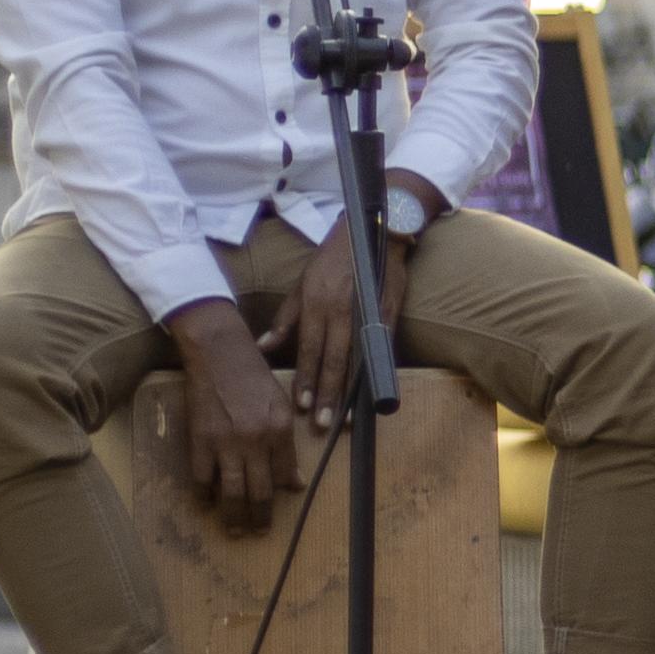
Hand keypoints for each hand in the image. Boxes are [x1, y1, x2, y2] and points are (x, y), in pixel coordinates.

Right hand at [167, 299, 308, 532]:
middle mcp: (255, 441)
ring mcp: (226, 443)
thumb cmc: (253, 376)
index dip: (280, 494)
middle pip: (259, 491)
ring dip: (234, 516)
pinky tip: (207, 504)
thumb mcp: (280, 405)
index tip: (277, 507)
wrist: (219, 354)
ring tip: (235, 531)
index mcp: (279, 431)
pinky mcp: (200, 441)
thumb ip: (286, 444)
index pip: (283, 475)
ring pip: (232, 491)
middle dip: (259, 517)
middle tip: (258, 532)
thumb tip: (295, 482)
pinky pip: (202, 478)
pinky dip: (204, 495)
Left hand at [266, 217, 410, 441]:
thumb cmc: (333, 258)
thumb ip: (286, 318)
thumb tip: (264, 346)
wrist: (374, 230)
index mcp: (316, 303)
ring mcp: (367, 313)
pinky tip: (374, 394)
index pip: (309, 349)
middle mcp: (340, 311)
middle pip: (333, 360)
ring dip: (352, 391)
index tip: (301, 405)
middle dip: (328, 393)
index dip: (306, 378)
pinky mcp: (389, 313)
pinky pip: (381, 349)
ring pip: (358, 359)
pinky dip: (376, 373)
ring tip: (348, 418)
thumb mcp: (302, 283)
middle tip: (323, 423)